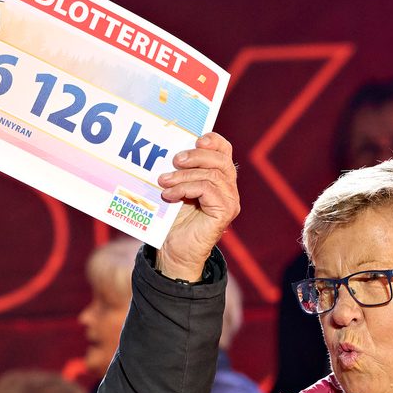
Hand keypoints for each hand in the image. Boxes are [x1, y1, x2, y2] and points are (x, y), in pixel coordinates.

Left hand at [154, 133, 239, 282]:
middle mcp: (228, 189)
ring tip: (164, 181)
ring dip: (184, 176)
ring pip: (212, 174)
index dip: (213, 141)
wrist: (173, 252)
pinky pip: (208, 189)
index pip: (224, 151)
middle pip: (220, 160)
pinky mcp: (225, 212)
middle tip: (174, 160)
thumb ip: (179, 171)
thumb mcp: (175, 189)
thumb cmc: (172, 221)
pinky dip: (186, 188)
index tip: (195, 140)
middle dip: (195, 157)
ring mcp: (229, 201)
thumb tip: (168, 150)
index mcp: (219, 179)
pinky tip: (170, 195)